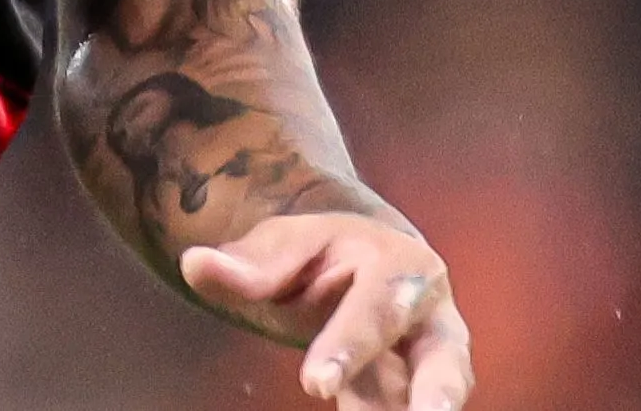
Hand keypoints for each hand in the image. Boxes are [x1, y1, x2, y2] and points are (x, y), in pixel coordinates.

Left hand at [181, 212, 469, 410]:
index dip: (348, 346)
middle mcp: (432, 315)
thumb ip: (248, 264)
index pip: (375, 309)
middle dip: (436, 392)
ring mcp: (437, 360)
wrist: (363, 258)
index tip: (315, 384)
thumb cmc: (319, 256)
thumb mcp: (285, 246)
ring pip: (446, 392)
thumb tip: (195, 264)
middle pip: (445, 358)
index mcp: (399, 266)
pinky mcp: (422, 394)